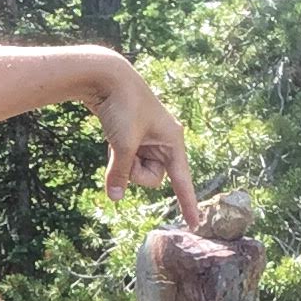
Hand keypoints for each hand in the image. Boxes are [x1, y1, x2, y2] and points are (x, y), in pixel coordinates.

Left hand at [91, 57, 197, 227]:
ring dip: (124, 162)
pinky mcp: (133, 138)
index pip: (182, 181)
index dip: (187, 203)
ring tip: (117, 139)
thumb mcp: (122, 144)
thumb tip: (113, 197)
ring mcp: (149, 141)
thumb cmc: (122, 107)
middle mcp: (165, 142)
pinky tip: (112, 137)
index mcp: (173, 141)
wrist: (107, 77)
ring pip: (137, 170)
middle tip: (125, 150)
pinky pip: (127, 160)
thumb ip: (119, 174)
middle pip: (152, 178)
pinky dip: (117, 156)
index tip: (194, 223)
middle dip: (135, 172)